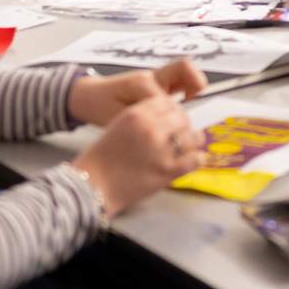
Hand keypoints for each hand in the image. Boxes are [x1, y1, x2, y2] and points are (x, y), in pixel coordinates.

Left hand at [68, 61, 207, 125]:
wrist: (88, 96)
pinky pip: (180, 78)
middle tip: (191, 105)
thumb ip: (140, 122)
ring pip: (185, 70)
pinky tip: (182, 104)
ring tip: (190, 104)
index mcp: (140, 84)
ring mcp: (155, 76)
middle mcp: (151, 76)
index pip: (167, 98)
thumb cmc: (100, 109)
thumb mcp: (117, 120)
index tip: (173, 132)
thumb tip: (162, 129)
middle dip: (195, 85)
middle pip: (184, 68)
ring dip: (193, 85)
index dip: (172, 116)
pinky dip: (187, 88)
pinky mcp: (157, 81)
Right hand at [72, 94, 203, 215]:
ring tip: (186, 148)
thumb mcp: (118, 126)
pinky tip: (189, 161)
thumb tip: (165, 120)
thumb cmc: (101, 159)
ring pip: (193, 137)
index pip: (168, 103)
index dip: (173, 111)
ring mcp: (162, 150)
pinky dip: (195, 159)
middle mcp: (152, 128)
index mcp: (137, 114)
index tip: (173, 119)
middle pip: (183, 118)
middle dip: (183, 126)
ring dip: (192, 142)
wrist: (92, 185)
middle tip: (181, 135)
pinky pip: (195, 159)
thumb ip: (142, 119)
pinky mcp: (168, 170)